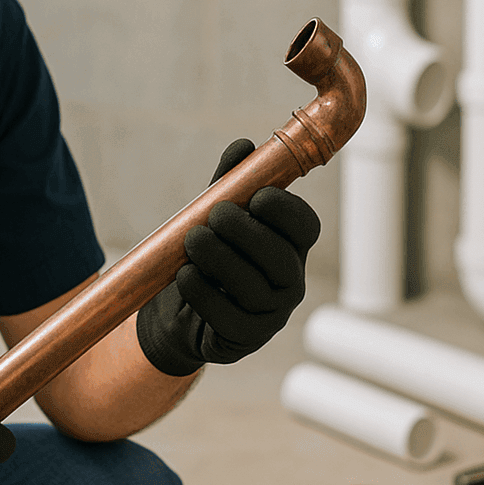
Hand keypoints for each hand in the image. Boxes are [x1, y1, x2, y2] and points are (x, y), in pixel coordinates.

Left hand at [136, 138, 320, 376]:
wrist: (178, 312)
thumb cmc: (206, 255)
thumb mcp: (214, 214)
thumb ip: (230, 183)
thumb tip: (243, 146)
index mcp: (289, 245)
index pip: (305, 227)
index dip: (286, 211)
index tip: (257, 196)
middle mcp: (288, 281)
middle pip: (281, 258)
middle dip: (248, 233)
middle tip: (216, 216)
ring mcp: (270, 314)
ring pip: (253, 287)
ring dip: (220, 259)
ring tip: (193, 240)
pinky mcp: (244, 338)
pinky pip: (227, 316)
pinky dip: (203, 292)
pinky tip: (184, 275)